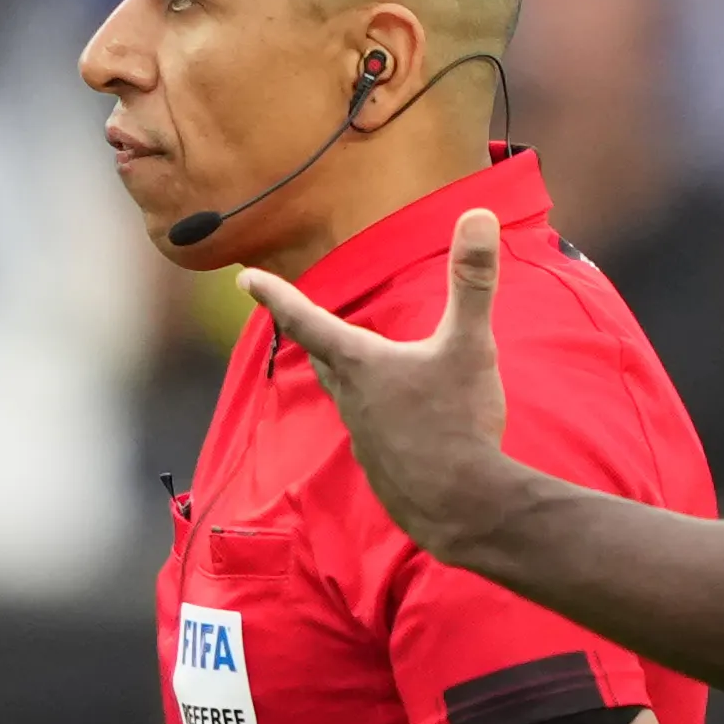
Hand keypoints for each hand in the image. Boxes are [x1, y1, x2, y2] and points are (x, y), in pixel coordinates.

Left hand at [250, 212, 530, 563]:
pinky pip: (369, 427)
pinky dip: (374, 410)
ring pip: (344, 392)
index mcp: (361, 363)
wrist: (462, 507)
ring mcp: (363, 436)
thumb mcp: (469, 343)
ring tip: (350, 358)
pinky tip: (396, 417)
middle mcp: (351, 398)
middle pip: (321, 355)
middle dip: (306, 329)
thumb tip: (479, 215)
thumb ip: (473, 279)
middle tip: (291, 311)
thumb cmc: (458, 423)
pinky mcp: (381, 466)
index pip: (306, 318)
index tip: (245, 278)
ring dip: (342, 371)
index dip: (276, 294)